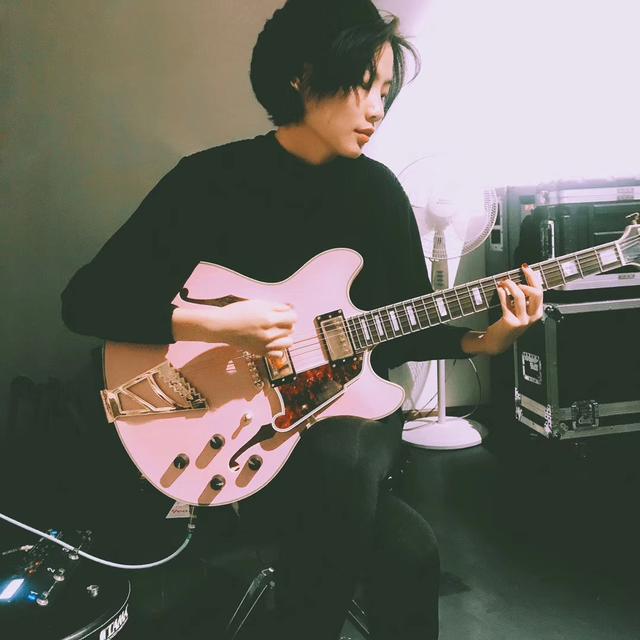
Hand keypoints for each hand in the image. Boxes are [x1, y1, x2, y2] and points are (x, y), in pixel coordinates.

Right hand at [172, 299, 296, 356]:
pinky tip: (271, 342)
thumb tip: (289, 309)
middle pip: (291, 329)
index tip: (284, 313)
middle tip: (277, 320)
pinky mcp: (261, 352)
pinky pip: (279, 354)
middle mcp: (269, 333)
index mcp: (269, 319)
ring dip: (285, 336)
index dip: (290, 314)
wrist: (222, 326)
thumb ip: (276, 307)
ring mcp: (266, 345)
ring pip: (289, 343)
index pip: (293, 318)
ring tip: (276, 332)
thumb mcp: (257, 303)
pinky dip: (278, 348)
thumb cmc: (237, 312)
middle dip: (287, 324)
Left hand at [496, 265, 543, 330]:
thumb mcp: (520, 311)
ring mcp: (522, 320)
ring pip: (520, 296)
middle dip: (527, 279)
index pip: (540, 291)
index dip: (533, 277)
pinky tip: (499, 289)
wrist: (498, 341)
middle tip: (518, 272)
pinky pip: (506, 302)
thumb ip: (524, 299)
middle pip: (536, 293)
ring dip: (511, 285)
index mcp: (537, 312)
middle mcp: (532, 317)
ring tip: (504, 282)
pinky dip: (502, 293)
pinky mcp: (510, 321)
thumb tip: (522, 278)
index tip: (526, 268)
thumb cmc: (509, 324)